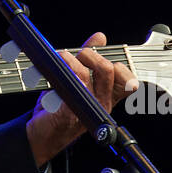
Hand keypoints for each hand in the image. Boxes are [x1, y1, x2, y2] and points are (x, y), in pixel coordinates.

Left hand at [25, 33, 136, 166]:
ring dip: (70, 60)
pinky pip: (65, 90)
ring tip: (60, 57)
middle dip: (91, 54)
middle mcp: (102, 104)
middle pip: (108, 71)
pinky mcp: (67, 114)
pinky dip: (60, 75)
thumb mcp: (79, 79)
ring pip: (84, 76)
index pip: (128, 80)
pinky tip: (52, 72)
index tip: (101, 56)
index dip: (120, 64)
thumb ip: (91, 58)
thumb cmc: (62, 106)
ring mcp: (86, 110)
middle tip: (78, 54)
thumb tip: (100, 37)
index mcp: (108, 96)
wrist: (42, 135)